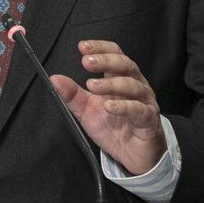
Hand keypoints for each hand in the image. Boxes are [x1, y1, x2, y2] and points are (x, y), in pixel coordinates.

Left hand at [50, 40, 164, 174]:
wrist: (132, 155)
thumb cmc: (114, 128)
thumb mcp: (87, 110)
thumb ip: (72, 95)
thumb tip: (55, 79)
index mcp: (120, 78)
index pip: (114, 54)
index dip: (101, 48)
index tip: (83, 47)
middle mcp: (135, 86)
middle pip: (125, 65)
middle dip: (105, 61)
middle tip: (87, 62)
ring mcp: (144, 102)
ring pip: (132, 85)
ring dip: (111, 83)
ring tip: (92, 85)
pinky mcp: (149, 120)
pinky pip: (138, 110)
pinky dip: (124, 106)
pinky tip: (109, 106)